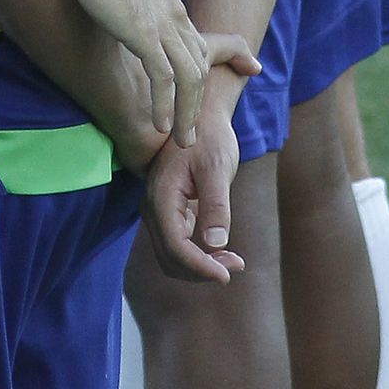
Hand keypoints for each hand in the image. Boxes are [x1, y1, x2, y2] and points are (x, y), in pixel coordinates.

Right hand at [58, 0, 213, 147]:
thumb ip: (132, 3)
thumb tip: (123, 11)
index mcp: (169, 4)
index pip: (198, 44)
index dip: (212, 67)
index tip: (236, 77)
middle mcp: (174, 15)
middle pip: (198, 66)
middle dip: (198, 104)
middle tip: (190, 134)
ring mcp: (162, 25)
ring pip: (189, 78)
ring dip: (187, 113)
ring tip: (180, 139)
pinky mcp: (144, 33)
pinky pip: (165, 78)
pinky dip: (166, 104)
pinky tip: (160, 123)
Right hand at [140, 96, 246, 285]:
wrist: (201, 114)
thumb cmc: (210, 137)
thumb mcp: (217, 167)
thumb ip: (215, 205)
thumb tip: (216, 243)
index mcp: (161, 196)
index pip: (175, 247)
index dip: (200, 267)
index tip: (228, 274)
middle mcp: (153, 206)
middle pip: (170, 258)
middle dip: (201, 270)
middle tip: (236, 265)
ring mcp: (159, 209)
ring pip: (172, 255)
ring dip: (200, 265)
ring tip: (234, 260)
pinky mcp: (170, 210)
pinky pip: (179, 244)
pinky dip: (199, 254)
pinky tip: (223, 248)